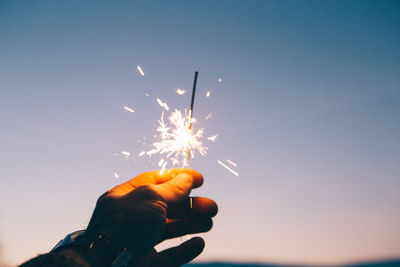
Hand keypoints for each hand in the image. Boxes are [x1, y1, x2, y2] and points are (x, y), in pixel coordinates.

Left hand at [86, 169, 217, 266]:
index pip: (155, 180)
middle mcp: (131, 217)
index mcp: (126, 197)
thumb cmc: (124, 227)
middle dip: (190, 205)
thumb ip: (172, 189)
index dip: (178, 177)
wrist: (105, 266)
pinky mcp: (143, 263)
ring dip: (191, 224)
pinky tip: (198, 244)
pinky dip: (184, 250)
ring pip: (168, 230)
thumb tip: (186, 179)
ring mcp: (137, 241)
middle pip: (166, 206)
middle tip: (212, 206)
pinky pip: (167, 256)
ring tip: (209, 222)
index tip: (200, 179)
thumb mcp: (150, 197)